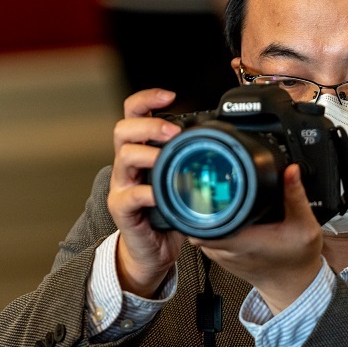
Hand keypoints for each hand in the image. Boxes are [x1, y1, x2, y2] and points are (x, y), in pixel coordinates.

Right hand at [108, 89, 186, 296]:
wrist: (151, 250)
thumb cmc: (168, 211)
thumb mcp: (181, 179)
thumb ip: (192, 158)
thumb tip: (224, 138)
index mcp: (141, 150)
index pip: (134, 114)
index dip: (147, 99)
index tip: (170, 96)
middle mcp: (127, 164)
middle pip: (123, 129)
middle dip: (149, 126)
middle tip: (174, 134)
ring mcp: (122, 185)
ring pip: (123, 156)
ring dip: (147, 152)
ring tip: (166, 158)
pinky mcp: (122, 209)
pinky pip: (129, 196)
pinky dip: (146, 193)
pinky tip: (160, 194)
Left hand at [190, 164, 323, 312]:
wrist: (292, 286)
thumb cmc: (297, 260)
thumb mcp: (305, 226)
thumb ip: (296, 197)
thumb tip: (290, 171)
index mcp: (242, 242)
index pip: (202, 226)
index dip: (199, 206)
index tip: (205, 191)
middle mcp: (225, 250)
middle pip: (198, 222)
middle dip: (206, 204)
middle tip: (219, 190)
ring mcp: (220, 255)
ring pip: (201, 228)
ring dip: (210, 215)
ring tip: (227, 203)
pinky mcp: (220, 256)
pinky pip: (208, 235)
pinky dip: (215, 225)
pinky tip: (230, 217)